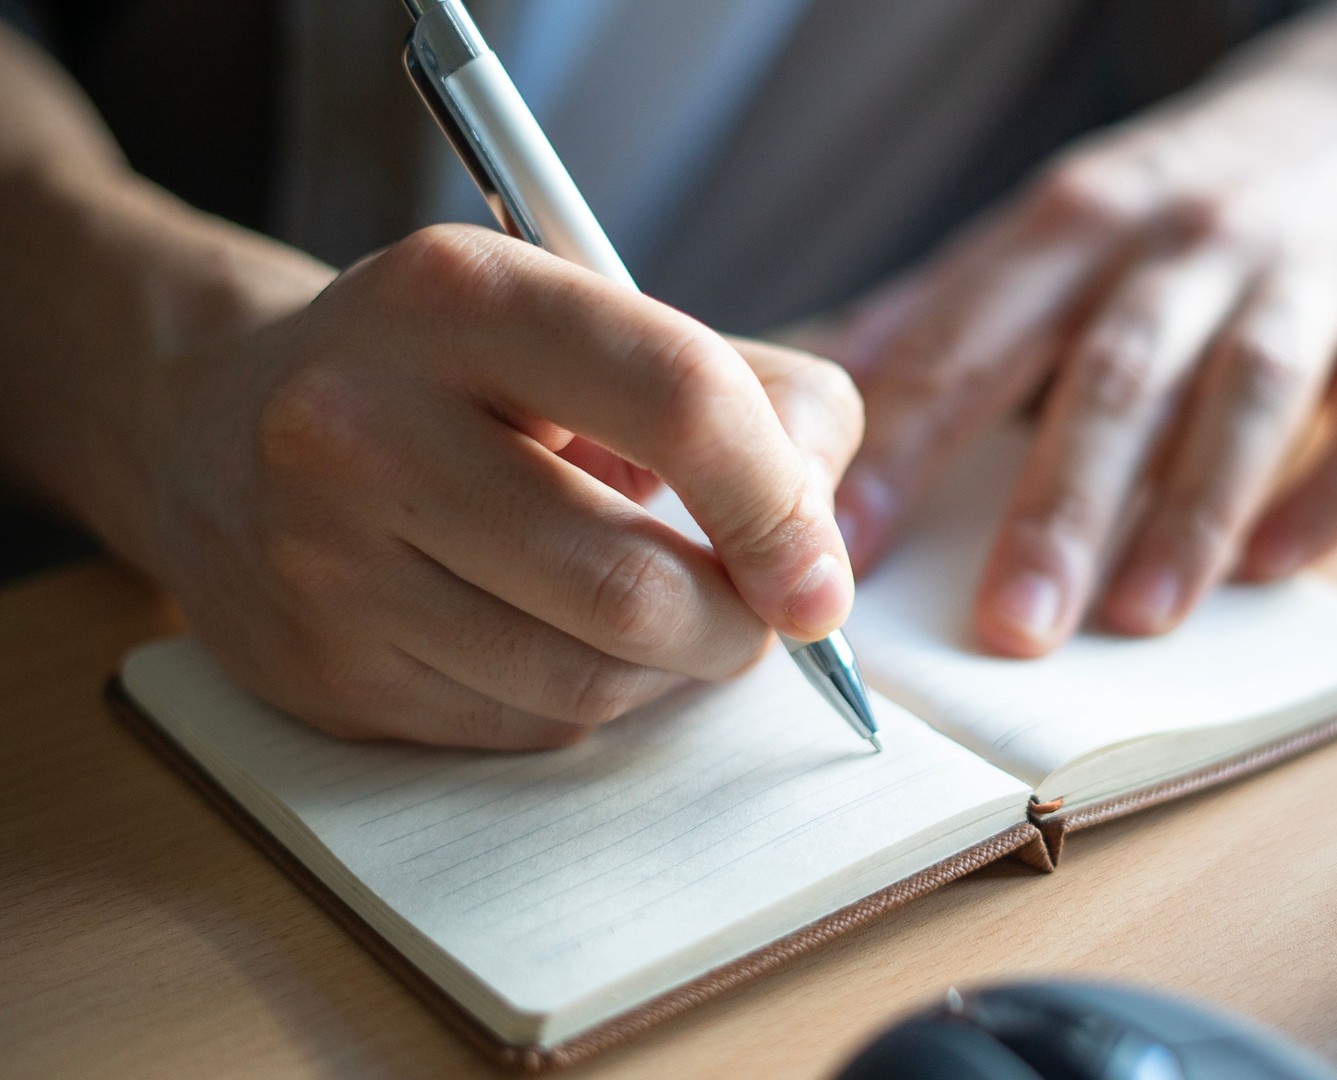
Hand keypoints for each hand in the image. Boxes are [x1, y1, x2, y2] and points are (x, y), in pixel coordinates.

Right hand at [137, 225, 861, 747]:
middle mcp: (363, 424)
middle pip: (631, 586)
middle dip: (733, 628)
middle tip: (751, 613)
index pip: (678, 402)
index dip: (780, 508)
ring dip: (665, 673)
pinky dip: (583, 703)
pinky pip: (522, 732)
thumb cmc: (460, 376)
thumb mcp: (600, 323)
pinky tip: (555, 638)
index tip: (818, 584)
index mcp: (461, 297)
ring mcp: (323, 562)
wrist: (223, 427)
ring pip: (585, 685)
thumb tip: (821, 559)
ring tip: (652, 613)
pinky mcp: (319, 674)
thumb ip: (759, 403)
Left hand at [828, 69, 1336, 655]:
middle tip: (1012, 624)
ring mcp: (1302, 278)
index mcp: (1076, 221)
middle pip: (1115, 376)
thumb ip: (943, 309)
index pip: (976, 337)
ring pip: (1248, 393)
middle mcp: (1187, 242)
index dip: (910, 443)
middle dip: (1059, 505)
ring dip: (1193, 511)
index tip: (851, 543)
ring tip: (1140, 616)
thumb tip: (824, 398)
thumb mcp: (1051, 223)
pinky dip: (1330, 493)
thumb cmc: (1173, 204)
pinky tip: (1272, 568)